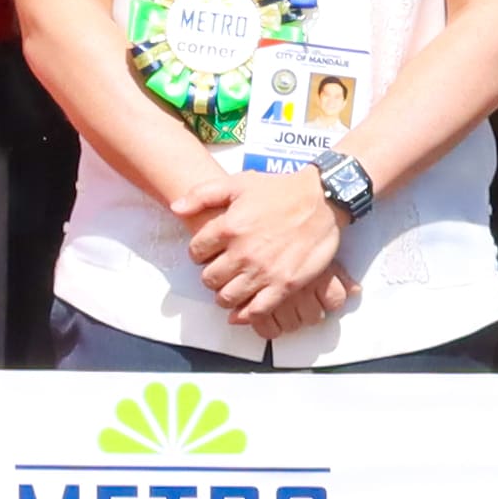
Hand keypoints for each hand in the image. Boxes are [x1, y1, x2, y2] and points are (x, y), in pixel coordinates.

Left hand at [188, 170, 353, 330]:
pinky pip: (255, 311)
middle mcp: (243, 252)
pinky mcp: (284, 285)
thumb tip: (176, 208)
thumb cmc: (280, 190)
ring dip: (224, 296)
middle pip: (209, 279)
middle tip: (219, 272)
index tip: (207, 253)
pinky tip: (242, 311)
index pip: (196, 252)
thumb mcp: (238, 183)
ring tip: (230, 288)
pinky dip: (244, 315)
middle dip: (210, 276)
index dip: (199, 253)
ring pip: (227, 298)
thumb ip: (202, 194)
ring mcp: (264, 272)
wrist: (321, 200)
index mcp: (228, 227)